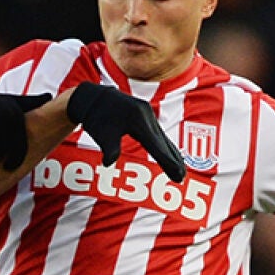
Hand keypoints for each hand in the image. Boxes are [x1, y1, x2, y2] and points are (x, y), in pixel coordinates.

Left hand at [66, 83, 185, 180]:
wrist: (93, 97)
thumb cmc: (96, 117)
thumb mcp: (101, 135)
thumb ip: (109, 150)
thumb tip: (108, 163)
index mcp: (138, 120)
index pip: (156, 145)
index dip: (167, 161)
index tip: (177, 173)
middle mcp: (146, 115)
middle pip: (163, 142)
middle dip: (173, 161)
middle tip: (181, 178)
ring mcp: (147, 113)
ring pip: (162, 138)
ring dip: (171, 154)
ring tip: (180, 170)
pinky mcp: (145, 114)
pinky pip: (158, 133)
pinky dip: (165, 146)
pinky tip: (171, 154)